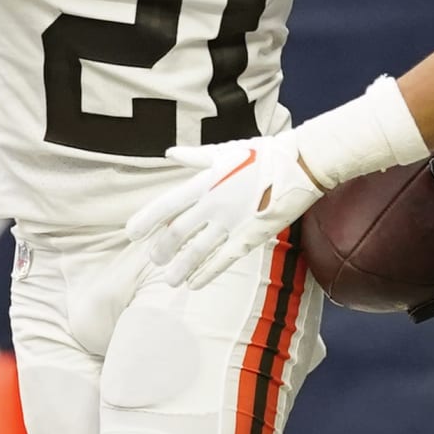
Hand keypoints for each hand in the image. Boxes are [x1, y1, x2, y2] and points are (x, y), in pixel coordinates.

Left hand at [127, 132, 322, 288]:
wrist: (301, 164)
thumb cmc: (263, 153)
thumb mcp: (226, 150)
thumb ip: (195, 156)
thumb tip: (169, 153)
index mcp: (206, 180)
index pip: (167, 205)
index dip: (147, 220)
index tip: (131, 233)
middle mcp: (215, 203)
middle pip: (178, 232)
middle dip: (162, 248)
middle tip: (153, 260)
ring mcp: (232, 222)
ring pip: (198, 251)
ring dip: (181, 267)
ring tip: (168, 280)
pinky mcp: (251, 236)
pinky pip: (224, 260)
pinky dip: (207, 273)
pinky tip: (195, 284)